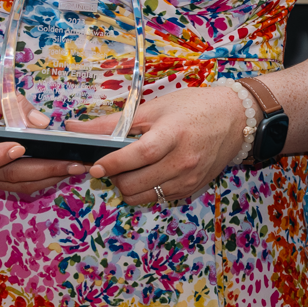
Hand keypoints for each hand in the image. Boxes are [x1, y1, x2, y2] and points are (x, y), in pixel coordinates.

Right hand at [0, 73, 82, 199]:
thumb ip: (6, 98)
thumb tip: (41, 123)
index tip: (19, 147)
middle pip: (6, 175)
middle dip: (43, 170)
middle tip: (74, 163)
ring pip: (16, 184)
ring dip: (48, 177)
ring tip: (77, 167)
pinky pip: (18, 182)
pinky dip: (42, 177)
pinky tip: (63, 168)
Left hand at [91, 84, 248, 211]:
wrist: (233, 120)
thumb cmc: (193, 108)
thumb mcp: (153, 108)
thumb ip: (112, 123)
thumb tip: (74, 128)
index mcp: (173, 134)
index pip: (139, 155)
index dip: (113, 163)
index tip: (94, 166)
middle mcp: (183, 161)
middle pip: (135, 183)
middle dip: (114, 176)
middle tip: (109, 164)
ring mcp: (187, 179)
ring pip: (141, 196)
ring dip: (126, 186)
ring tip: (127, 169)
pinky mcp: (190, 190)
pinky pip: (156, 198)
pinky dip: (143, 190)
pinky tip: (146, 173)